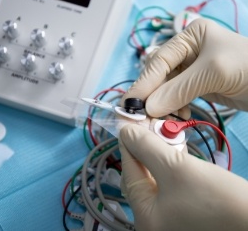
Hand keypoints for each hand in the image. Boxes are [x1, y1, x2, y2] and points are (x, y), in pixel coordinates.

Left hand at [119, 123, 247, 230]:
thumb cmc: (217, 198)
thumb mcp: (176, 168)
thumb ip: (146, 148)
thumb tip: (125, 131)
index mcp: (145, 217)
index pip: (129, 173)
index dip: (127, 144)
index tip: (127, 123)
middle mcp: (153, 219)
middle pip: (141, 175)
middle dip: (145, 148)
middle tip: (150, 127)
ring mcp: (169, 216)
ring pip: (155, 177)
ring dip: (158, 154)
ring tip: (164, 135)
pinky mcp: (184, 210)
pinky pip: (168, 183)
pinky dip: (169, 164)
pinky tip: (175, 149)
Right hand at [122, 18, 247, 117]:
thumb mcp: (211, 73)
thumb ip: (178, 89)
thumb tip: (147, 108)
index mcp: (189, 37)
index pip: (159, 61)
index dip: (144, 83)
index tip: (131, 104)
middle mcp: (186, 52)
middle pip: (159, 76)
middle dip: (151, 96)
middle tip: (139, 115)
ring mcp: (191, 70)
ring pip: (166, 89)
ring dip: (161, 105)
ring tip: (159, 120)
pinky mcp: (196, 87)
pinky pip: (176, 98)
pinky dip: (173, 109)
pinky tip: (177, 116)